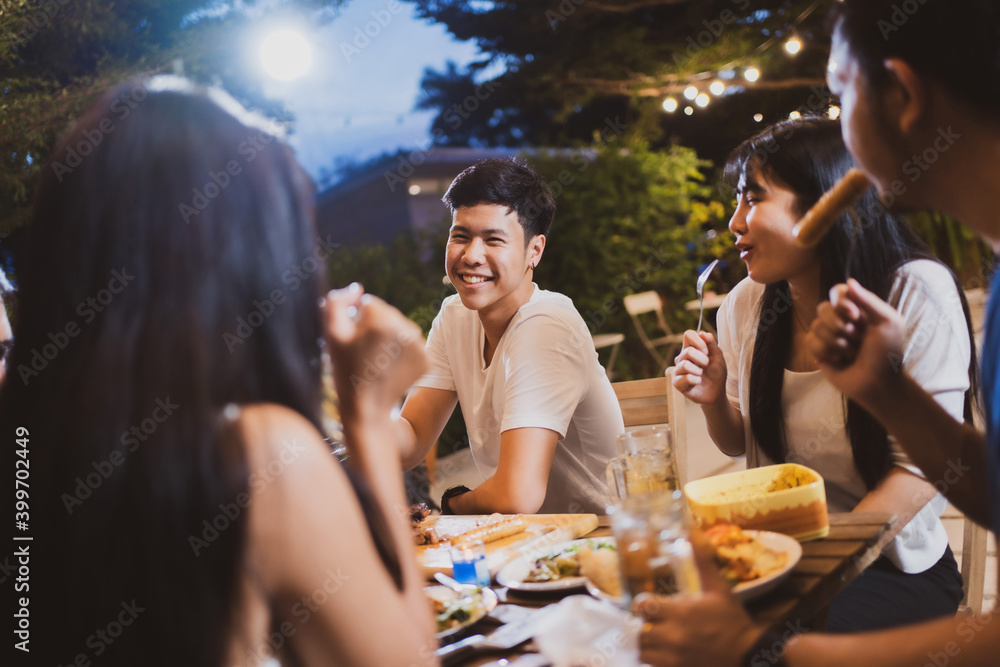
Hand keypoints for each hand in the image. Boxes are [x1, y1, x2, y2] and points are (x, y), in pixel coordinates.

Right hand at [323, 284, 426, 415]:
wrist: (367, 408)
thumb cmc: (346, 370)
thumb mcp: (332, 334)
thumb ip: (337, 302)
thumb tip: (358, 289)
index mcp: (381, 318)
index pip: (368, 303)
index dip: (357, 320)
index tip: (354, 341)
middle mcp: (405, 328)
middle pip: (387, 314)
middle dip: (375, 327)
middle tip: (364, 352)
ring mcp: (419, 344)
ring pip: (400, 328)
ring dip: (389, 339)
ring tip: (377, 361)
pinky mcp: (427, 359)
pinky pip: (410, 344)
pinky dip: (401, 353)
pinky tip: (390, 368)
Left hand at [634, 534, 761, 666]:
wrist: (747, 654)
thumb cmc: (732, 619)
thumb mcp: (718, 588)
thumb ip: (701, 561)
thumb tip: (689, 533)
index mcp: (680, 612)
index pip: (642, 606)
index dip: (643, 604)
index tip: (650, 603)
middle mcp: (672, 635)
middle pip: (638, 629)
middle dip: (643, 624)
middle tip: (652, 621)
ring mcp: (673, 657)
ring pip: (642, 650)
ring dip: (646, 642)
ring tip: (656, 637)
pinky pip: (651, 664)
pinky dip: (653, 658)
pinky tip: (663, 651)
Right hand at [672, 330, 726, 405]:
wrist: (717, 392)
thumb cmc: (716, 373)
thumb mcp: (717, 356)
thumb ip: (711, 344)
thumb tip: (702, 333)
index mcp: (691, 348)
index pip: (688, 335)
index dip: (698, 341)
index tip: (707, 351)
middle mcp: (682, 358)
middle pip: (687, 351)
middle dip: (702, 359)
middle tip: (706, 365)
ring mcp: (678, 370)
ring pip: (684, 364)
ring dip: (698, 371)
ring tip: (701, 375)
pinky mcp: (677, 383)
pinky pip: (684, 378)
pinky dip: (695, 380)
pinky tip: (698, 382)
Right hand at [806, 278, 905, 408]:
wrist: (878, 385)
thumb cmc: (888, 354)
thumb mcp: (888, 323)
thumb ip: (869, 301)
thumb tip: (849, 281)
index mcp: (858, 310)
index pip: (838, 293)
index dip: (841, 303)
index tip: (855, 317)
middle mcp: (841, 320)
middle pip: (823, 308)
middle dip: (839, 326)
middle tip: (855, 339)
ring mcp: (828, 336)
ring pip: (815, 326)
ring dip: (836, 343)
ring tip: (850, 354)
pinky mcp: (818, 352)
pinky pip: (809, 342)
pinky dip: (825, 352)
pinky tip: (838, 360)